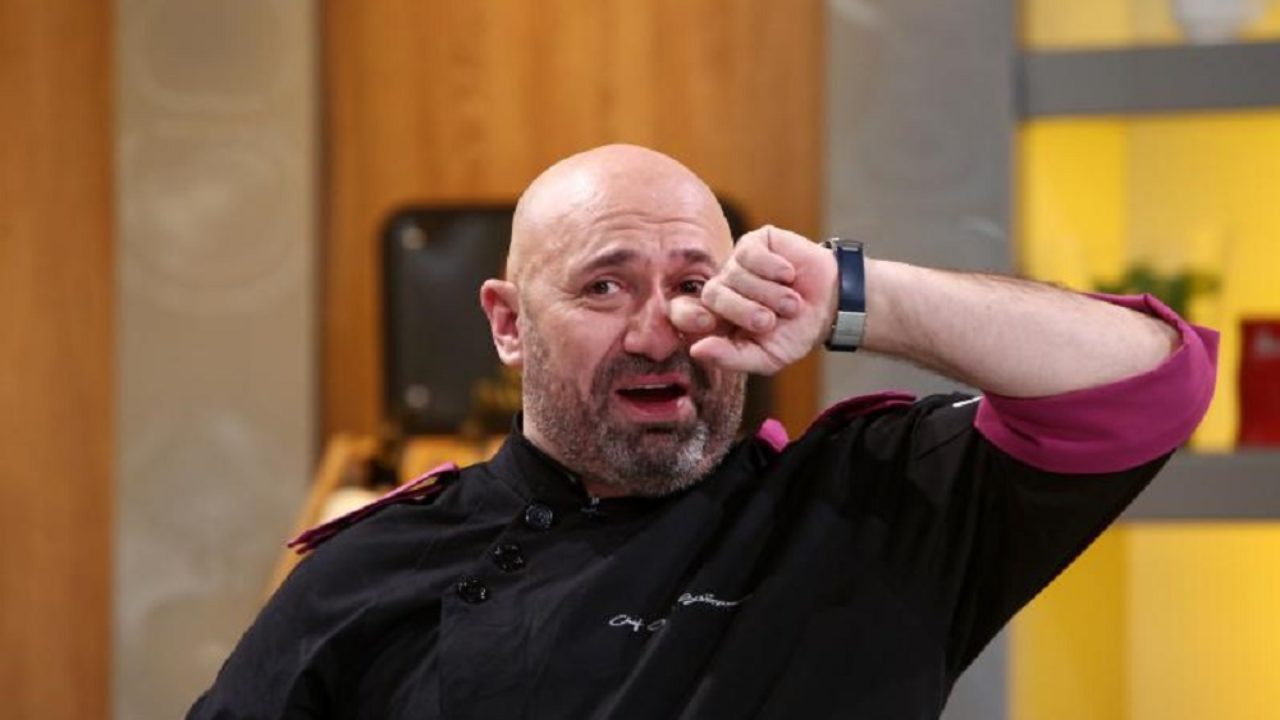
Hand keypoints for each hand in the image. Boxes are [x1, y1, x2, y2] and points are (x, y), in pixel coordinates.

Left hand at [671, 225, 836, 374]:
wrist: (832, 305)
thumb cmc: (796, 333)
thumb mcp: (767, 357)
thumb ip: (731, 358)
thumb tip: (695, 350)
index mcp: (717, 319)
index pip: (684, 314)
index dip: (690, 317)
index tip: (708, 323)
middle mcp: (722, 290)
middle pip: (711, 294)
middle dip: (743, 311)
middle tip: (769, 321)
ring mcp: (736, 264)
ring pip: (733, 274)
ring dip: (768, 292)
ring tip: (791, 302)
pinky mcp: (754, 243)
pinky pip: (749, 253)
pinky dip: (772, 268)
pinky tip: (789, 275)